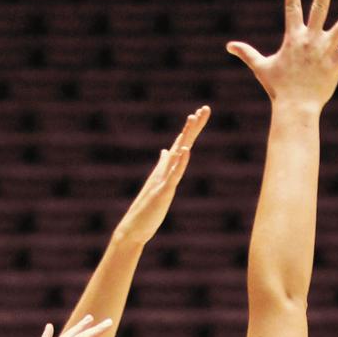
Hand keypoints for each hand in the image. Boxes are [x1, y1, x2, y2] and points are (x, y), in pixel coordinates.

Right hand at [115, 107, 210, 247]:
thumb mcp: (159, 183)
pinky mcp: (162, 192)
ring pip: (177, 153)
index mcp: (166, 168)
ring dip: (185, 136)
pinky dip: (180, 162)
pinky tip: (186, 150)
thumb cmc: (147, 208)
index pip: (181, 143)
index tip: (200, 112)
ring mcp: (163, 179)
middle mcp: (165, 169)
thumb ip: (163, 165)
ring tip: (193, 118)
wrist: (133, 228)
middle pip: (182, 142)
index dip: (191, 128)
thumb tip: (167, 151)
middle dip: (193, 126)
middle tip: (204, 108)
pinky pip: (173, 175)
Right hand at [228, 0, 337, 109]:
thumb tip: (229, 46)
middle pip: (319, 8)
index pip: (291, 8)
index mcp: (293, 38)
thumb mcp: (261, 68)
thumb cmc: (278, 89)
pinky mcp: (337, 65)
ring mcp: (325, 51)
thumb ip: (247, 53)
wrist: (294, 108)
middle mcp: (311, 40)